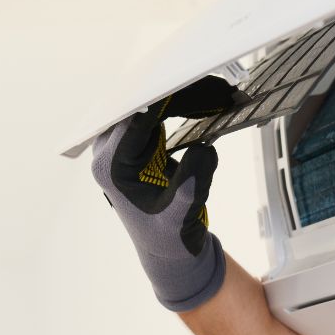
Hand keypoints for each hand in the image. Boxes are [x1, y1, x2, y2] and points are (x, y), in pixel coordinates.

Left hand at [90, 75, 244, 311]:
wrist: (169, 252)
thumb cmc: (170, 237)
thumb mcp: (182, 214)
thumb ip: (190, 183)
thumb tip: (203, 149)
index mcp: (111, 167)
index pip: (136, 120)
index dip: (167, 98)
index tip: (198, 83)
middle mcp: (109, 152)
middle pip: (144, 107)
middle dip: (182, 93)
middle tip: (222, 88)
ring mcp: (122, 146)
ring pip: (154, 107)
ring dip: (188, 97)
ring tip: (225, 93)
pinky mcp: (139, 145)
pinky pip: (160, 114)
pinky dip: (186, 107)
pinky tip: (214, 102)